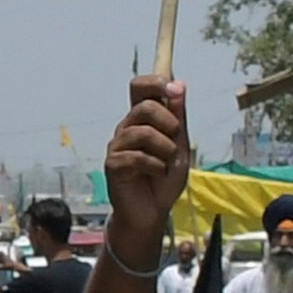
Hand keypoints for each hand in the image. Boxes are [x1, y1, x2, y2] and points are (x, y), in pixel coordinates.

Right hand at [101, 76, 192, 249]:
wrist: (153, 212)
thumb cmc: (164, 178)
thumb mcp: (180, 144)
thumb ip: (178, 116)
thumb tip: (179, 84)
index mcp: (142, 119)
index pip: (140, 86)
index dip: (154, 81)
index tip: (173, 88)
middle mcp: (127, 128)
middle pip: (145, 105)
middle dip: (169, 122)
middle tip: (176, 140)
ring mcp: (118, 145)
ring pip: (143, 132)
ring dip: (165, 149)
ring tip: (167, 164)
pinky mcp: (113, 164)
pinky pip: (137, 156)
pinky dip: (156, 167)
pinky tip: (157, 174)